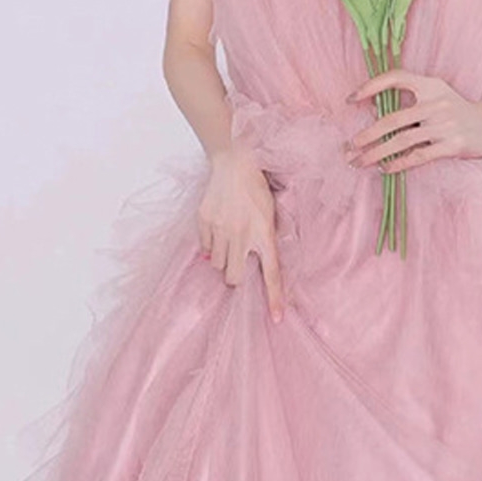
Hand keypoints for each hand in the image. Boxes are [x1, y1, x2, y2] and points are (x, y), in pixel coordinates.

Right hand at [197, 146, 285, 322]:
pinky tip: (217, 227)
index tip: (277, 318)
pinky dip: (210, 244)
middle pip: (234, 278)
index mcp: (264, 233)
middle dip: (235, 277)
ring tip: (228, 238)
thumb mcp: (270, 212)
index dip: (275, 297)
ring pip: (217, 265)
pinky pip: (204, 247)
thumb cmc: (256, 187)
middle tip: (238, 262)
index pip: (272, 273)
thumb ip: (266, 238)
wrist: (234, 161)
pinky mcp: (204, 222)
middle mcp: (242, 234)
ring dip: (222, 259)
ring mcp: (221, 229)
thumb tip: (253, 262)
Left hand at [345, 68, 481, 171]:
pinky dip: (398, 163)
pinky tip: (384, 168)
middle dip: (367, 134)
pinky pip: (419, 156)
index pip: (396, 77)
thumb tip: (373, 111)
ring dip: (376, 153)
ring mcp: (446, 125)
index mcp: (431, 85)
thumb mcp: (436, 95)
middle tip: (349, 146)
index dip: (371, 86)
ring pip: (402, 141)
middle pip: (393, 118)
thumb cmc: (455, 111)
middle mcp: (437, 102)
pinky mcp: (453, 145)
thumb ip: (410, 100)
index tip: (350, 100)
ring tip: (359, 162)